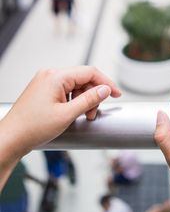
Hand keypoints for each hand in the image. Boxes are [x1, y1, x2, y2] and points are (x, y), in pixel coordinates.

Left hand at [0, 66, 120, 171]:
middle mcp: (50, 75)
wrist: (11, 139)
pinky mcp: (44, 90)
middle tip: (94, 113)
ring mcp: (46, 82)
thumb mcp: (66, 115)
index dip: (105, 83)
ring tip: (84, 116)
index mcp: (55, 76)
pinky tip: (73, 113)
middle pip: (83, 79)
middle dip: (93, 96)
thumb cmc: (31, 128)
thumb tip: (105, 89)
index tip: (116, 94)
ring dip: (84, 100)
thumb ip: (89, 100)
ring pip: (75, 85)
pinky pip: (66, 90)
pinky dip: (74, 101)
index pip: (89, 72)